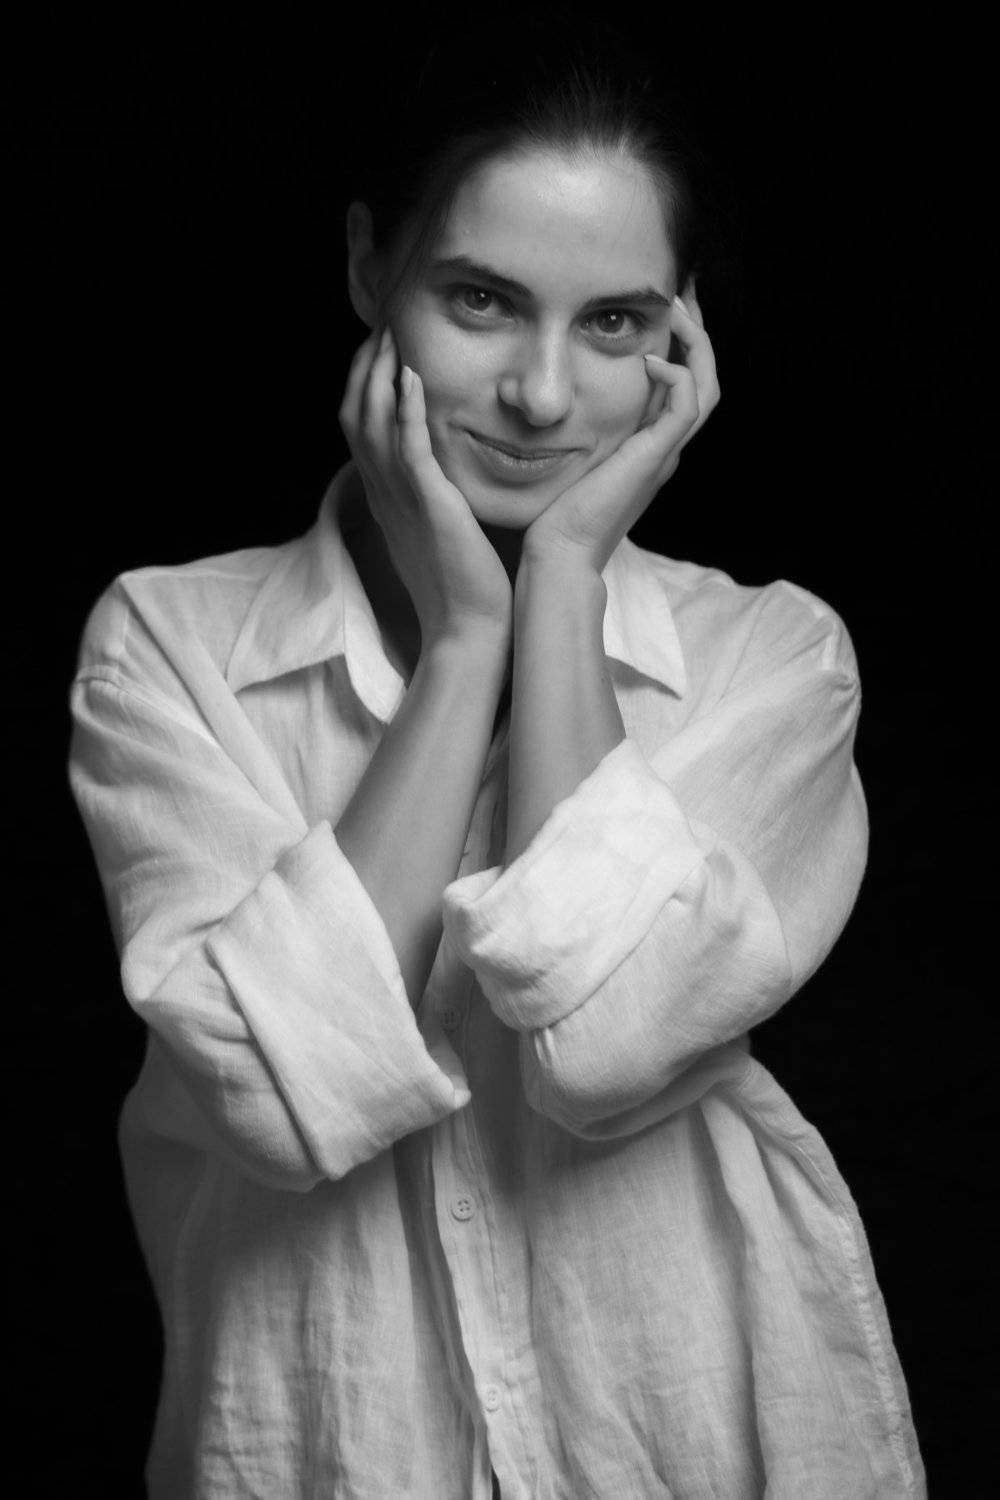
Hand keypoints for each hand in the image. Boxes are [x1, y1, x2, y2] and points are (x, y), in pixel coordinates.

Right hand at [338, 326, 512, 654]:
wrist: (472, 630)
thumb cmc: (469, 584)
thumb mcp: (444, 528)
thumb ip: (438, 492)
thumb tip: (450, 468)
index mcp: (387, 496)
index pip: (362, 425)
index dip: (366, 381)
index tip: (384, 345)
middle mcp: (383, 493)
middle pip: (356, 413)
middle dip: (366, 365)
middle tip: (383, 322)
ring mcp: (399, 499)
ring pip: (373, 423)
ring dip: (379, 374)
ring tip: (392, 333)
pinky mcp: (426, 505)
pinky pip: (407, 449)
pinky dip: (404, 409)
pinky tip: (411, 375)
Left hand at [521, 284, 720, 574]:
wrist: (559, 555)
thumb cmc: (554, 514)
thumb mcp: (566, 456)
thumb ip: (572, 425)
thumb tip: (543, 391)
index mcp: (649, 447)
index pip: (682, 384)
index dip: (679, 344)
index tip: (662, 306)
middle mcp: (664, 448)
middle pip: (705, 379)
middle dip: (697, 332)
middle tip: (681, 291)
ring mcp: (663, 455)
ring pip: (706, 388)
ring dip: (696, 344)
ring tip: (676, 309)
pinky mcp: (654, 460)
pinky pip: (686, 408)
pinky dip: (676, 377)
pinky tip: (648, 359)